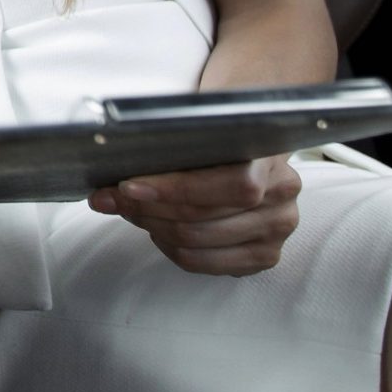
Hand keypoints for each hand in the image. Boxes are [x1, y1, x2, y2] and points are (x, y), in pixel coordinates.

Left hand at [89, 155, 301, 275]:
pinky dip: (172, 249)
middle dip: (148, 209)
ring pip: (197, 243)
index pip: (230, 185)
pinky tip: (159, 230)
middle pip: (203, 218)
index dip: (174, 189)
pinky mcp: (265, 256)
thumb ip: (165, 150)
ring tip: (132, 211)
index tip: (128, 187)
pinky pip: (205, 263)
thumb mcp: (201, 128)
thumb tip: (109, 188)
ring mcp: (277, 230)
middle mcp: (282, 197)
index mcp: (272, 158)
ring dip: (153, 227)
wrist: (252, 139)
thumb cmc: (220, 134)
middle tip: (114, 198)